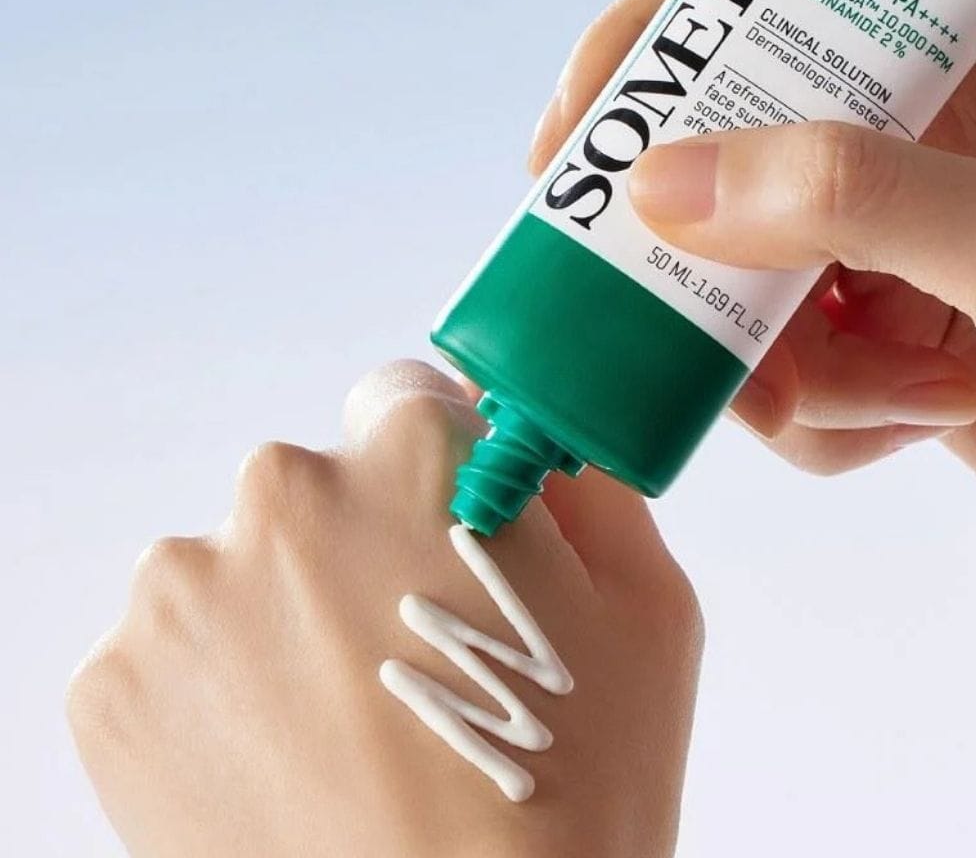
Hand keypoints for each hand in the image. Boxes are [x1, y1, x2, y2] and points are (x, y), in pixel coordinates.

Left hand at [67, 361, 701, 857]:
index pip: (405, 395)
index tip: (447, 532)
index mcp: (415, 452)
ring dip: (282, 617)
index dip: (435, 466)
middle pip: (317, 485)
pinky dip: (220, 691)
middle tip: (407, 651)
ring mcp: (184, 590)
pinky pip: (177, 651)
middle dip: (360, 542)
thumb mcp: (648, 611)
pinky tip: (286, 760)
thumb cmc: (571, 791)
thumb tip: (549, 441)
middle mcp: (283, 493)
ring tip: (345, 722)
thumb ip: (595, 489)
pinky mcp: (115, 686)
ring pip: (242, 567)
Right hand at [530, 0, 975, 641]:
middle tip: (671, 308)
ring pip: (750, 266)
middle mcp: (932, 118)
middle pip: (738, 137)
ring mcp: (909, 228)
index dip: (663, 36)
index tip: (574, 131)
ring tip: (889, 398)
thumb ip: (848, 198)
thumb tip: (660, 180)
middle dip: (708, 243)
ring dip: (787, 355)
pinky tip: (919, 425)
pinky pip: (789, 353)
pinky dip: (827, 408)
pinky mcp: (898, 324)